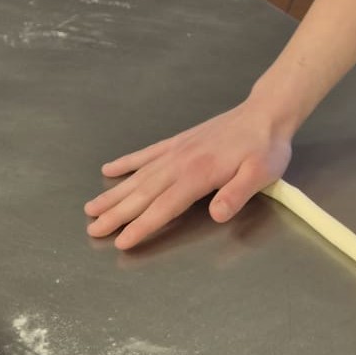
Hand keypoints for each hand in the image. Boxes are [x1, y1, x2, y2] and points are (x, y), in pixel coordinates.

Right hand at [84, 99, 292, 249]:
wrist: (265, 114)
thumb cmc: (265, 148)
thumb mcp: (261, 174)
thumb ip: (237, 194)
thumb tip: (216, 214)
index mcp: (199, 174)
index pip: (164, 206)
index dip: (142, 225)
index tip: (121, 241)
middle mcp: (180, 162)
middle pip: (143, 193)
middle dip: (116, 214)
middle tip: (92, 230)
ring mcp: (176, 150)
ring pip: (138, 176)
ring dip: (114, 193)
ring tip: (91, 208)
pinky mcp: (178, 142)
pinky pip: (146, 153)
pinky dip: (126, 162)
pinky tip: (109, 170)